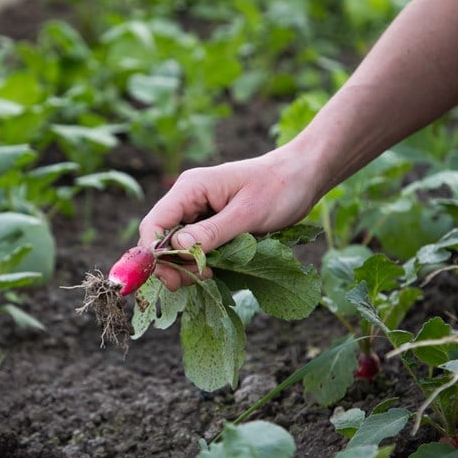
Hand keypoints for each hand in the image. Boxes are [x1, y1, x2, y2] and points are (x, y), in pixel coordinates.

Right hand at [138, 147, 321, 289]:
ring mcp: (201, 212)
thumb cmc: (279, 187)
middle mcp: (190, 199)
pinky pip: (198, 248)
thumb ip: (212, 231)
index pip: (156, 222)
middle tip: (198, 280)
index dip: (154, 253)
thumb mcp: (247, 213)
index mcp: (192, 188)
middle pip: (164, 238)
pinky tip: (218, 269)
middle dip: (174, 264)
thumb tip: (177, 246)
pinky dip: (204, 262)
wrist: (303, 177)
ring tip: (212, 274)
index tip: (170, 278)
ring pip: (180, 247)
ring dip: (191, 265)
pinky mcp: (214, 224)